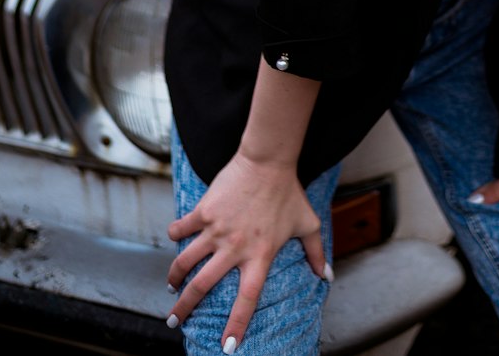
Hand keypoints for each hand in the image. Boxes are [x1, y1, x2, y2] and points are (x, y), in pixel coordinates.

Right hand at [166, 150, 330, 351]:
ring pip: (185, 261)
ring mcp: (217, 229)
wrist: (268, 160)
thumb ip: (315, 251)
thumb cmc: (289, 192)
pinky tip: (173, 236)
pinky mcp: (205, 211)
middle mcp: (235, 248)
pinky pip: (182, 227)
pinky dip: (175, 233)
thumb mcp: (308, 222)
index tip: (227, 346)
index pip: (247, 299)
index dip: (236, 324)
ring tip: (171, 286)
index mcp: (260, 256)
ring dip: (175, 276)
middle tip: (174, 321)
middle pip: (203, 286)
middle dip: (185, 307)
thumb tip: (327, 275)